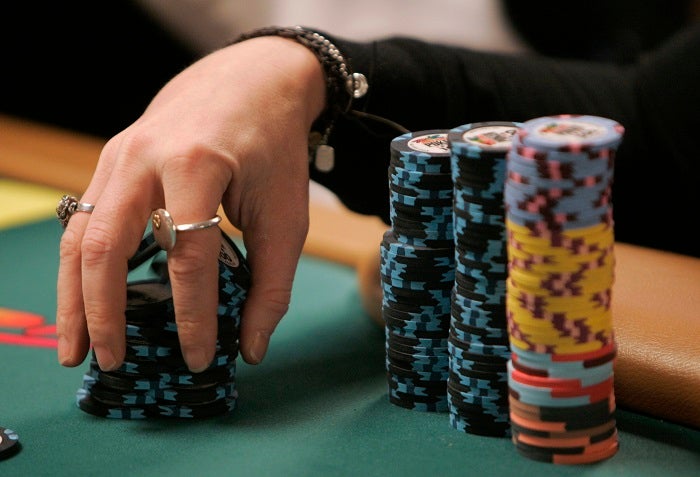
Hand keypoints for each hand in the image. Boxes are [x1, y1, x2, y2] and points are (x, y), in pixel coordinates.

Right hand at [56, 37, 325, 371]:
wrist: (252, 80)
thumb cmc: (273, 147)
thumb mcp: (286, 214)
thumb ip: (272, 284)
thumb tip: (251, 348)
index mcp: (197, 166)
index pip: (187, 258)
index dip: (193, 316)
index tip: (198, 358)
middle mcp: (146, 157)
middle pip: (107, 246)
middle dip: (103, 313)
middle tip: (110, 362)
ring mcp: (120, 154)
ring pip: (80, 235)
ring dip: (73, 296)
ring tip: (74, 347)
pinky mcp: (112, 158)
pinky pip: (84, 218)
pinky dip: (81, 266)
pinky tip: (84, 299)